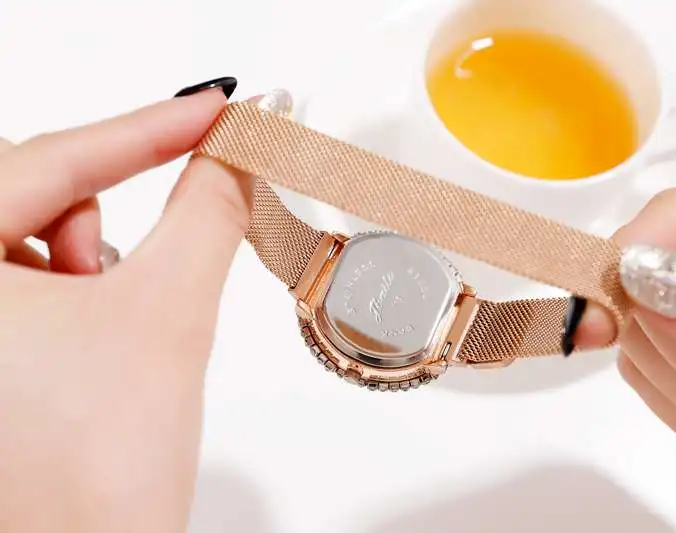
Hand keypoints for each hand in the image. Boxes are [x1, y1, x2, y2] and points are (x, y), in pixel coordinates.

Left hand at [0, 82, 254, 531]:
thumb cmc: (95, 479)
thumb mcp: (168, 314)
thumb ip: (208, 214)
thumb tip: (235, 158)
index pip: (52, 161)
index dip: (149, 127)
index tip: (212, 110)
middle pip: (19, 195)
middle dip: (92, 221)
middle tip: (132, 273)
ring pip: (17, 240)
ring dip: (79, 265)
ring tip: (108, 331)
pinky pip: (12, 283)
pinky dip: (65, 294)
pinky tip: (88, 347)